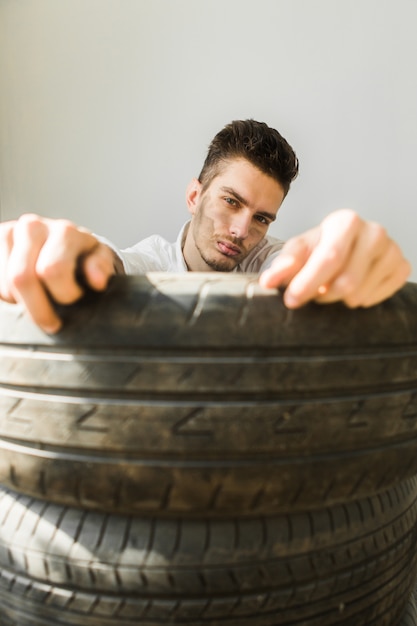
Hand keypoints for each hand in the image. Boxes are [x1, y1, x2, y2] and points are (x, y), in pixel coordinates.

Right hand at [0, 214, 117, 332]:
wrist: (61, 240)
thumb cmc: (81, 256)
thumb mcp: (98, 260)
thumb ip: (100, 268)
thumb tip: (97, 281)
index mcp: (64, 232)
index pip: (53, 270)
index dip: (64, 295)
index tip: (73, 302)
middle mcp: (33, 227)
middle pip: (22, 277)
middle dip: (37, 309)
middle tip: (50, 323)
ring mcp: (9, 232)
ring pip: (5, 283)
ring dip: (20, 302)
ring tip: (36, 302)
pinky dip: (6, 295)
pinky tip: (21, 295)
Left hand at [259, 209, 410, 307]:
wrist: (343, 248)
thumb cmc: (318, 249)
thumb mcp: (297, 252)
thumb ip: (282, 265)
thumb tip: (268, 281)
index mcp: (346, 221)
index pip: (329, 258)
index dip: (308, 283)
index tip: (291, 300)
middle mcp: (374, 231)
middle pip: (347, 281)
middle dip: (323, 295)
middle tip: (314, 295)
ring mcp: (392, 249)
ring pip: (360, 294)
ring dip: (339, 300)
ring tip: (331, 290)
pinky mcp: (401, 267)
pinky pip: (378, 297)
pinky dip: (360, 301)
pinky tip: (352, 291)